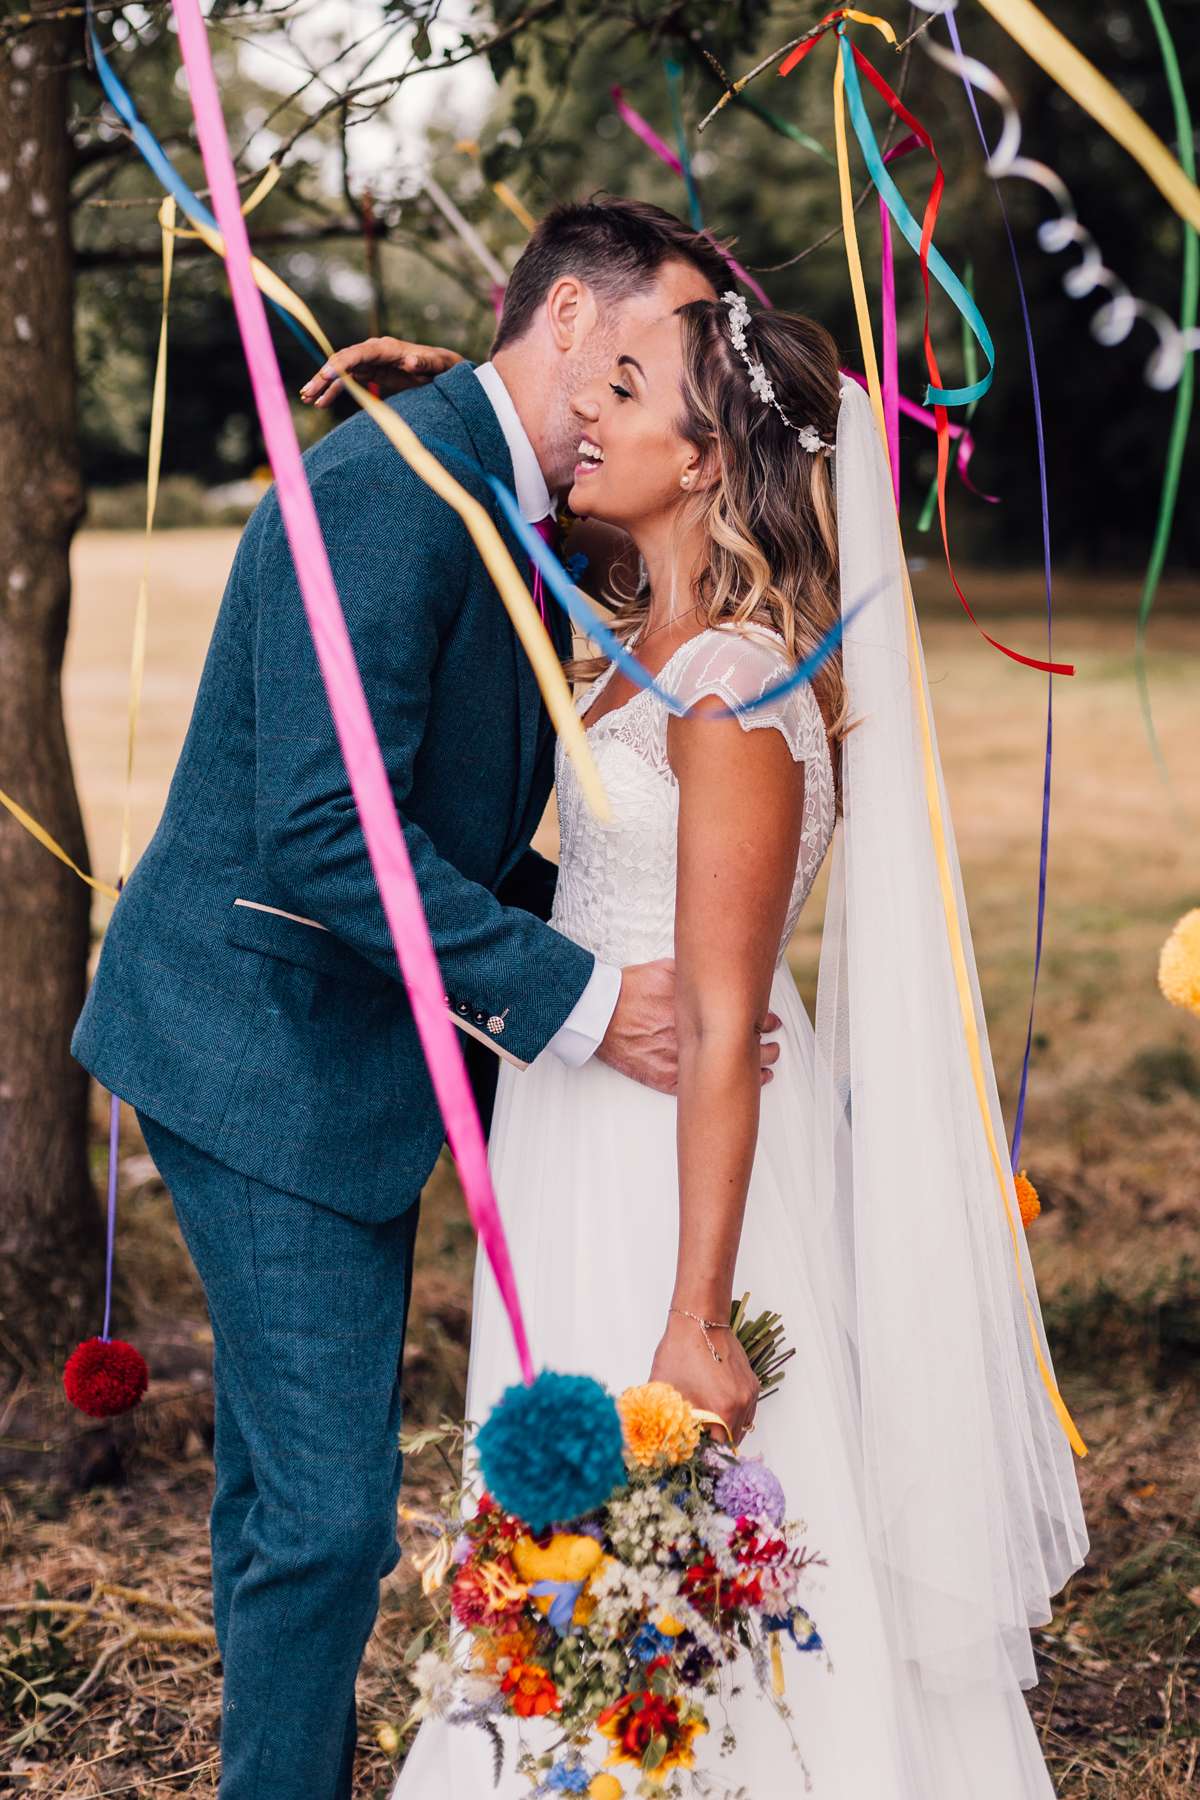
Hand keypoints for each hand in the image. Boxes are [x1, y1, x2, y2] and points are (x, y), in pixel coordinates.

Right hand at [299, 337, 464, 407]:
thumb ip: (422, 362)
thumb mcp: (435, 365)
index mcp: (386, 348)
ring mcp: (369, 362)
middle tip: (307, 392)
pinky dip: (334, 391)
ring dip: (323, 385)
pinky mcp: (369, 372)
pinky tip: (321, 403)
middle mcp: (373, 352)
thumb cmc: (439, 365)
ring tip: (307, 398)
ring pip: (341, 372)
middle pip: (342, 361)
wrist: (440, 368)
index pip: (357, 354)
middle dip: (324, 376)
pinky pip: (347, 381)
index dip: (340, 364)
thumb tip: (410, 361)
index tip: (325, 375)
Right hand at [595, 960, 780, 1094]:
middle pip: (740, 1048)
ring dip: (748, 1073)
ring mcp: (679, 1060)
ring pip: (723, 1072)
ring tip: (765, 1072)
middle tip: (774, 1048)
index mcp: (698, 1011)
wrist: (599, 1013)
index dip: (762, 1022)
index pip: (742, 1018)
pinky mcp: (663, 1078)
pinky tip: (732, 1091)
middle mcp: (693, 1038)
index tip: (772, 1023)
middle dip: (764, 1049)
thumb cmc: (630, 989)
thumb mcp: (666, 970)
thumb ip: (692, 971)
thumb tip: (713, 962)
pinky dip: (717, 1091)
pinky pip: (696, 1089)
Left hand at [650, 1310, 758, 1447]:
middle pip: (732, 1440)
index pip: (717, 1448)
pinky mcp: (752, 1382)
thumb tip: (660, 1435)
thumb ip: (666, 1417)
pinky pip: (747, 1409)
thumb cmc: (680, 1351)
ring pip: (742, 1425)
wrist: (699, 1320)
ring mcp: (749, 1393)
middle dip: (715, 1441)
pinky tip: (717, 1405)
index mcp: (722, 1410)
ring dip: (726, 1428)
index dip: (703, 1450)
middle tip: (697, 1435)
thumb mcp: (665, 1390)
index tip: (691, 1446)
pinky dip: (734, 1413)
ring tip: (706, 1420)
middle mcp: (741, 1404)